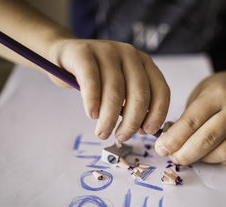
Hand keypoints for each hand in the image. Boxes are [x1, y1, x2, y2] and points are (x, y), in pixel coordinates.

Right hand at [48, 39, 169, 140]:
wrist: (65, 56)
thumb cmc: (96, 78)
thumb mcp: (120, 89)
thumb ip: (131, 105)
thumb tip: (141, 129)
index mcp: (144, 63)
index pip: (161, 90)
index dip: (157, 114)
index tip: (147, 132)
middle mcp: (129, 54)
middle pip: (139, 93)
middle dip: (132, 121)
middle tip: (122, 137)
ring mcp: (107, 50)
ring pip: (115, 91)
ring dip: (109, 118)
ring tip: (102, 132)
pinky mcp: (83, 53)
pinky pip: (91, 81)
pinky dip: (93, 101)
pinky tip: (92, 114)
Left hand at [155, 71, 225, 166]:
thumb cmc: (217, 92)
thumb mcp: (198, 94)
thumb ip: (185, 118)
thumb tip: (168, 144)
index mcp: (218, 94)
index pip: (193, 120)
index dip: (174, 138)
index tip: (161, 148)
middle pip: (209, 138)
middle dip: (186, 153)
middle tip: (173, 157)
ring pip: (225, 152)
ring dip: (203, 159)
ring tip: (191, 155)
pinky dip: (221, 162)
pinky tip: (211, 154)